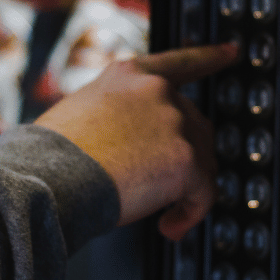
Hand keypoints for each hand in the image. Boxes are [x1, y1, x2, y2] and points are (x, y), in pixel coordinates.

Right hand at [34, 43, 238, 239]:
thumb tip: (134, 150)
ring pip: (203, 161)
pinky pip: (203, 193)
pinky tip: (168, 228)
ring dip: (185, 191)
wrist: (47, 179)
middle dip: (183, 159)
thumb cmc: (49, 158)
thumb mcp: (79, 114)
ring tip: (159, 216)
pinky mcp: (186, 159)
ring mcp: (174, 122)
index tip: (231, 51)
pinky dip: (190, 214)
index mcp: (129, 76)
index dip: (209, 57)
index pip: (179, 62)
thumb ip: (116, 118)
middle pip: (195, 125)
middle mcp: (157, 91)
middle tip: (159, 189)